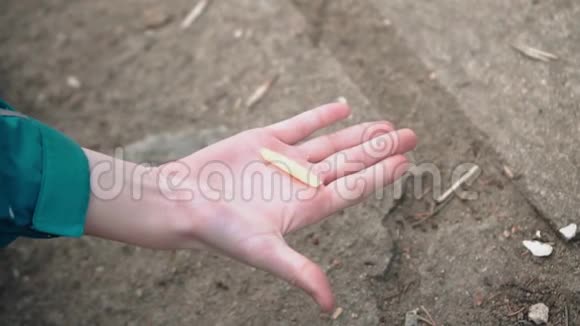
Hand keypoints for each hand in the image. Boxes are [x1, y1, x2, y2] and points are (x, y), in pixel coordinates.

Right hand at [162, 103, 416, 311]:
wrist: (181, 202)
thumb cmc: (219, 232)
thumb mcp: (264, 253)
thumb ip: (300, 273)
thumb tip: (331, 307)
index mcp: (305, 207)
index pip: (352, 190)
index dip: (380, 176)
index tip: (407, 163)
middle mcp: (299, 183)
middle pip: (349, 164)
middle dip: (380, 151)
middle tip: (412, 137)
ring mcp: (283, 160)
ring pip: (329, 144)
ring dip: (358, 134)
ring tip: (386, 127)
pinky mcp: (264, 139)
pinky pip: (300, 125)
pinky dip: (321, 116)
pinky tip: (343, 109)